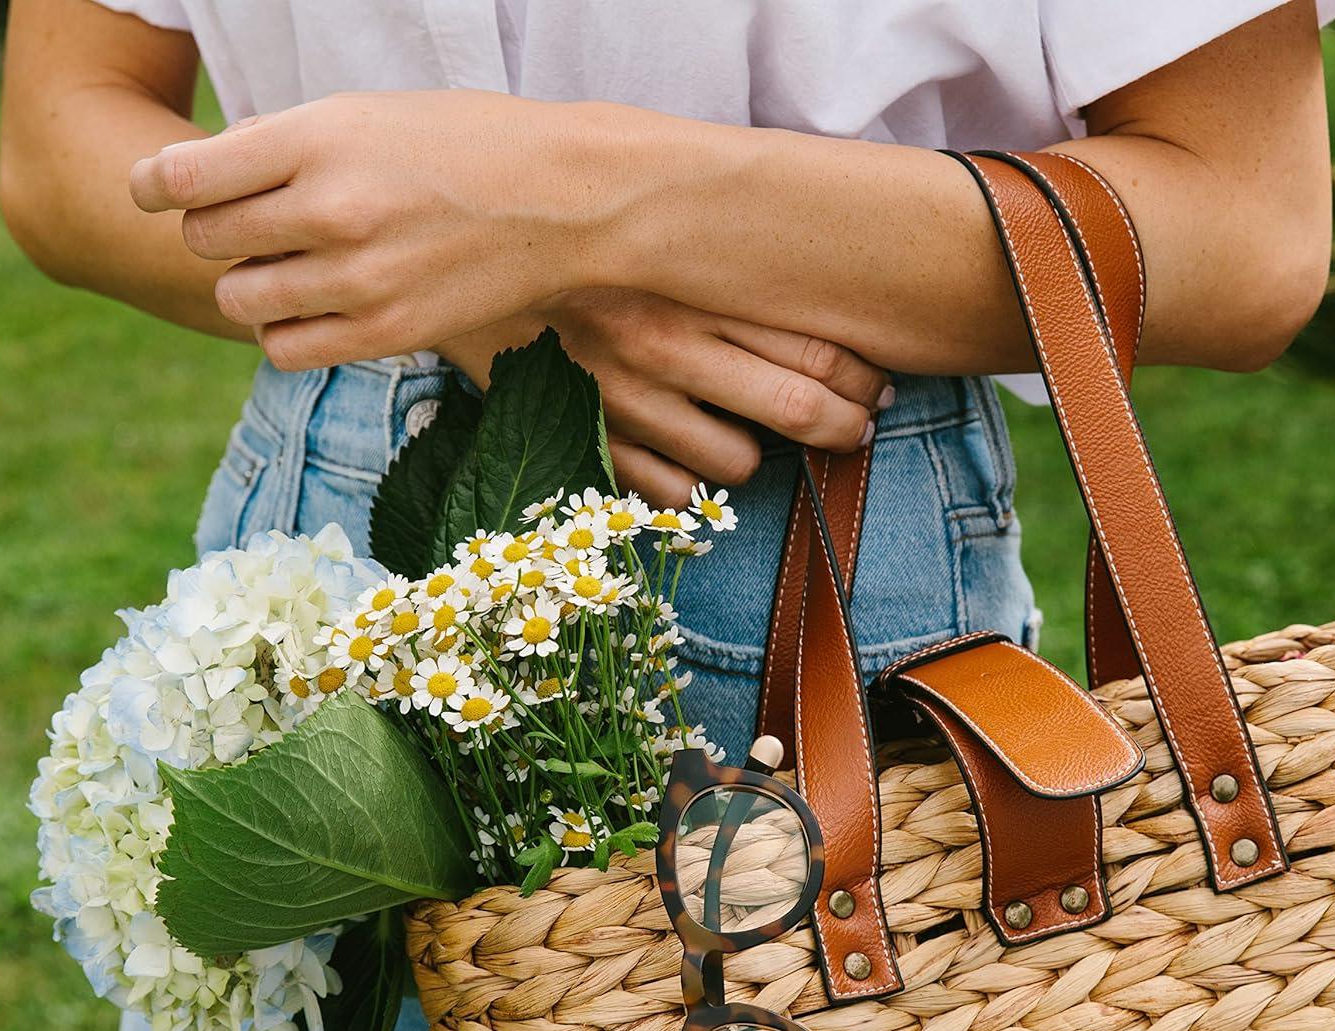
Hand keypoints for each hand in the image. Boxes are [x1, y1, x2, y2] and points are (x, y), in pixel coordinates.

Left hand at [129, 90, 607, 368]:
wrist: (565, 200)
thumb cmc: (466, 146)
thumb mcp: (368, 115)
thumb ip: (286, 146)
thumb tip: (206, 182)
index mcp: (320, 139)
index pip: (187, 175)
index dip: (155, 184)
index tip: (154, 190)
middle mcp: (332, 210)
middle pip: (206, 239)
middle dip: (217, 232)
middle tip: (257, 225)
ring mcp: (361, 279)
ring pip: (241, 299)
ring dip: (249, 286)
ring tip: (289, 269)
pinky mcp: (389, 333)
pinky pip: (286, 351)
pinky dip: (282, 333)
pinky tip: (312, 310)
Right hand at [441, 291, 892, 507]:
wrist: (459, 265)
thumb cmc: (574, 247)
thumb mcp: (650, 232)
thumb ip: (719, 258)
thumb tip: (801, 279)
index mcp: (690, 287)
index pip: (810, 344)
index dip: (859, 376)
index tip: (875, 386)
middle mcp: (665, 345)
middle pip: (795, 408)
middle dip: (841, 427)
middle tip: (855, 427)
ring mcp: (625, 401)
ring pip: (736, 465)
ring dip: (754, 459)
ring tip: (747, 437)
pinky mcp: (586, 441)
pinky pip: (666, 495)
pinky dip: (686, 488)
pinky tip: (684, 464)